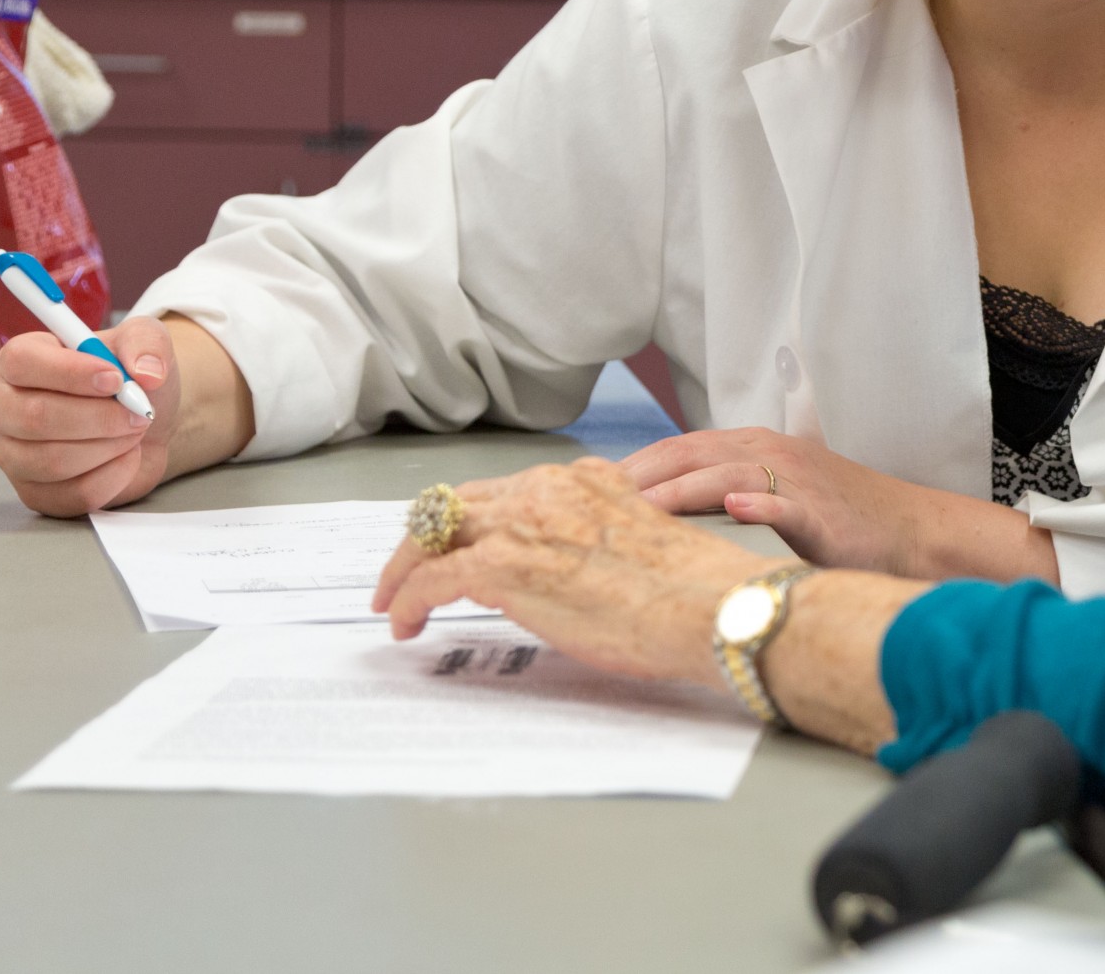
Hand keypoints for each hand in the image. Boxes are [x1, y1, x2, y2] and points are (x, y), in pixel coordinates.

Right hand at [0, 316, 182, 515]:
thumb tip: (147, 372)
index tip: (116, 380)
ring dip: (110, 446)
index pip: (23, 362)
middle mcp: (3, 407)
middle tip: (138, 412)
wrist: (143, 422)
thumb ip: (147, 343)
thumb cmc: (131, 378)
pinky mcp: (36, 492)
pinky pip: (74, 494)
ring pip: (53, 461)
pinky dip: (115, 476)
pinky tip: (126, 457)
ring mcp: (13, 454)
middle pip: (35, 417)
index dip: (71, 372)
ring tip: (133, 432)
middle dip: (100, 417)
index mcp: (21, 360)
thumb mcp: (146, 342)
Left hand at [373, 458, 771, 685]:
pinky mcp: (503, 566)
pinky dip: (408, 601)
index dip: (464, 523)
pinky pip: (431, 579)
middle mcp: (546, 489)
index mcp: (582, 479)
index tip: (452, 549)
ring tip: (394, 605)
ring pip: (431, 535)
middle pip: (454, 506)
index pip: (500, 492)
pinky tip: (406, 624)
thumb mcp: (637, 540)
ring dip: (403, 571)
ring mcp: (522, 523)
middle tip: (404, 576)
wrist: (710, 606)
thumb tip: (567, 571)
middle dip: (421, 542)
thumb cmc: (693, 591)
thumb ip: (593, 537)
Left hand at [624, 428, 1059, 584]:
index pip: (675, 449)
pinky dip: (759, 503)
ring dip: (680, 488)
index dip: (628, 467)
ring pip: (726, 473)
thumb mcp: (773, 499)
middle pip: (688, 454)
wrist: (912, 532)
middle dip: (636, 476)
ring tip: (635, 507)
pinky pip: (786, 502)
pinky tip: (736, 509)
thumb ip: (722, 498)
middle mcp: (769, 451)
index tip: (580, 492)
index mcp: (752, 447)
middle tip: (584, 503)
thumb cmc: (840, 524)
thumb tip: (657, 518)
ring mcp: (797, 478)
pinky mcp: (824, 510)